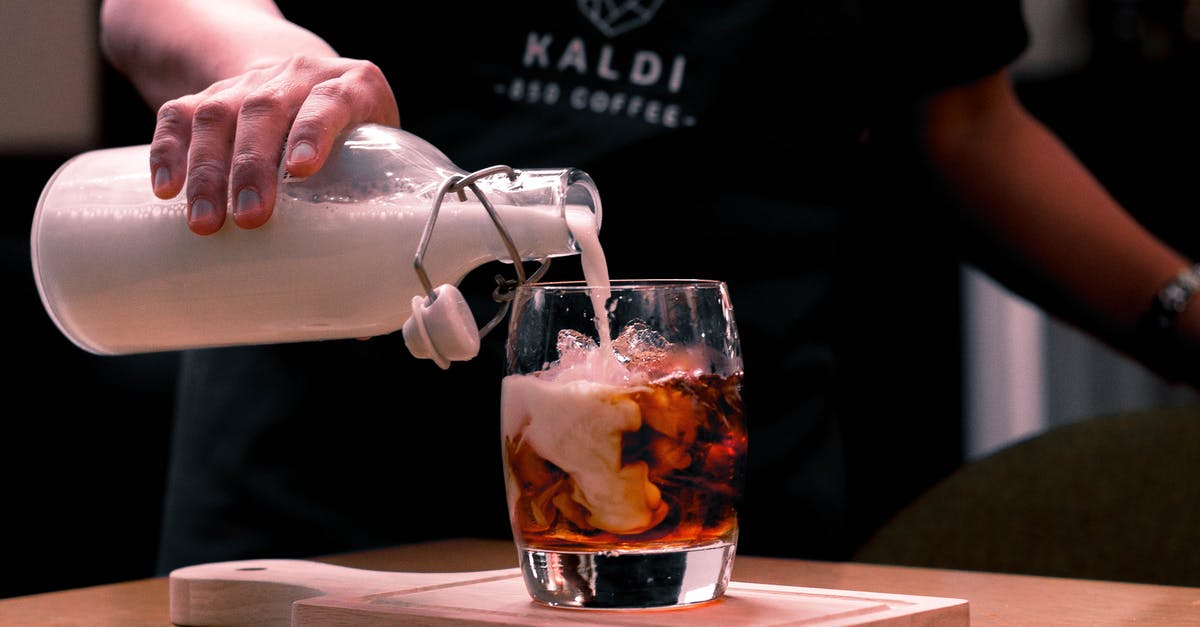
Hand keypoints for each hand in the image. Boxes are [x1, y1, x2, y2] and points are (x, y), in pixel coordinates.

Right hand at [149, 54, 398, 234]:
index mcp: (353, 86)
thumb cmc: (357, 138)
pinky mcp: (210, 93)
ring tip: (205, 222)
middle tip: (249, 218)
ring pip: (219, 113)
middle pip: (266, 111)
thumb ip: (376, 198)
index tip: (301, 170)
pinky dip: (168, 149)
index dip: (315, 131)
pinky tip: (166, 187)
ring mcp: (251, 81)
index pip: (331, 100)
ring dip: (207, 169)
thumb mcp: (379, 153)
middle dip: (252, 166)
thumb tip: (362, 292)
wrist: (308, 82)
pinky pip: (179, 113)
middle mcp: (299, 75)